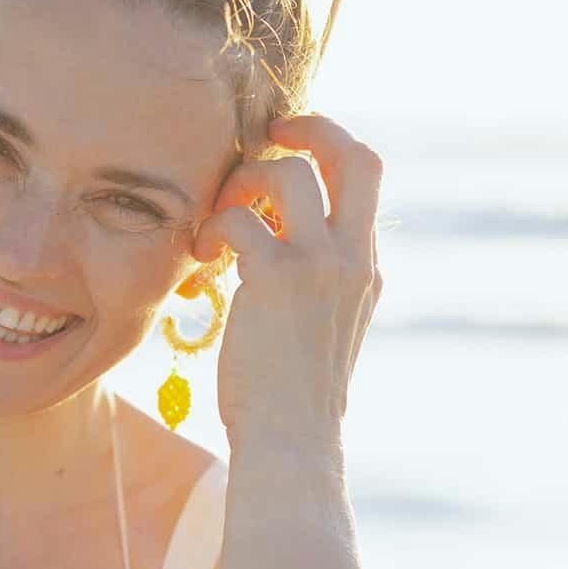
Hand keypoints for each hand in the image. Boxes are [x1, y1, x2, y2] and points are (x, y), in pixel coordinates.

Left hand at [189, 113, 384, 453]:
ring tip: (218, 220)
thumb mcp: (320, 332)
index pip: (365, 179)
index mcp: (366, 269)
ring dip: (244, 182)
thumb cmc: (290, 398)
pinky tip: (201, 256)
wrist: (292, 441)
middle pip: (355, 155)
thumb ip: (313, 285)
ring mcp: (321, 265)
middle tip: (267, 135)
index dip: (327, 152)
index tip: (286, 156)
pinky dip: (213, 226)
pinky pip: (239, 217)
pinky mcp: (278, 278)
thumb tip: (268, 247)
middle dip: (309, 127)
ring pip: (289, 174)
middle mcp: (354, 258)